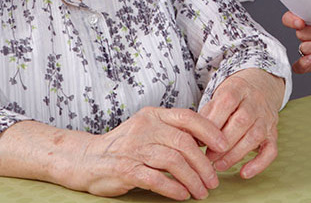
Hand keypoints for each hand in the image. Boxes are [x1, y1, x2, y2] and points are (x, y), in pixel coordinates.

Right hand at [66, 108, 229, 199]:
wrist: (85, 159)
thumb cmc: (124, 146)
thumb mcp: (148, 130)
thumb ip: (172, 133)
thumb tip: (208, 144)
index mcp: (153, 115)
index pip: (188, 117)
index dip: (210, 131)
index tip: (224, 146)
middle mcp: (144, 128)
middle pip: (184, 144)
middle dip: (204, 165)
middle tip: (213, 181)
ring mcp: (134, 148)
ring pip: (174, 162)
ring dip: (193, 179)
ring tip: (201, 192)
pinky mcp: (125, 168)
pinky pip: (156, 179)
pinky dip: (173, 188)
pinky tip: (182, 195)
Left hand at [200, 68, 285, 178]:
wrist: (260, 86)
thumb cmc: (233, 97)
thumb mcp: (218, 96)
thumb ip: (206, 115)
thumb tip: (193, 139)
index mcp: (238, 88)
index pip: (227, 102)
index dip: (214, 123)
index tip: (201, 140)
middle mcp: (255, 102)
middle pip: (242, 121)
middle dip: (223, 142)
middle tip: (208, 157)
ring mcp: (266, 118)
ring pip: (255, 136)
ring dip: (235, 154)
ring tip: (218, 166)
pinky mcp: (273, 133)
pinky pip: (271, 150)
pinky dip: (259, 164)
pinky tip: (244, 173)